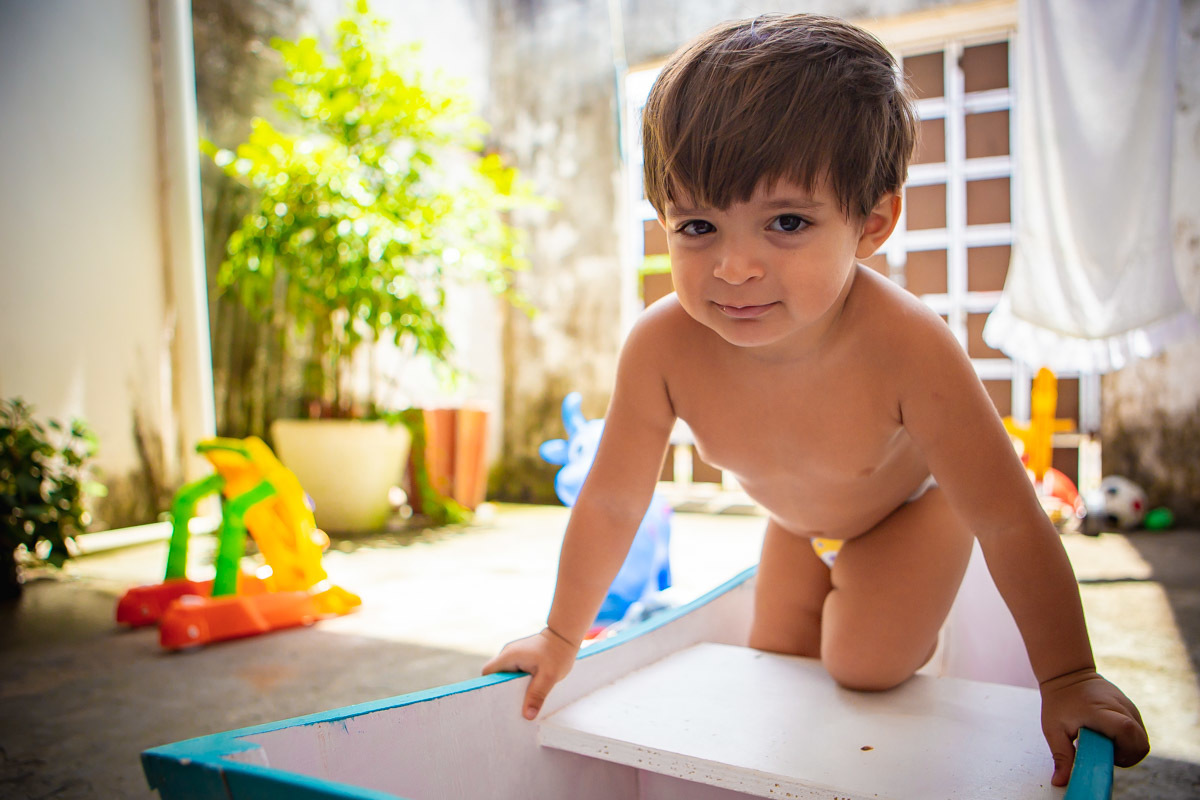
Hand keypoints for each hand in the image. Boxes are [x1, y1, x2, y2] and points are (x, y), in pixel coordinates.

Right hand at [482, 628, 579, 719]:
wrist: (565, 636)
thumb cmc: (558, 653)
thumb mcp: (549, 677)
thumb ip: (537, 695)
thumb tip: (527, 716)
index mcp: (509, 656)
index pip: (488, 672)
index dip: (488, 686)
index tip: (495, 701)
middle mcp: (508, 654)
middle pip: (496, 676)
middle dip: (501, 691)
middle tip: (509, 707)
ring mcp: (514, 655)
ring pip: (506, 674)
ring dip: (511, 687)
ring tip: (519, 702)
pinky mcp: (521, 657)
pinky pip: (514, 672)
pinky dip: (518, 682)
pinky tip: (527, 692)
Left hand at [1039, 668, 1148, 785]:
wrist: (1068, 675)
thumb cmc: (1059, 702)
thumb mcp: (1054, 729)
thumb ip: (1061, 756)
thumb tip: (1060, 782)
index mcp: (1101, 712)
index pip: (1127, 731)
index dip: (1122, 751)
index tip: (1104, 754)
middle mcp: (1121, 708)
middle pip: (1141, 743)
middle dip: (1127, 756)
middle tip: (1104, 751)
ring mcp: (1130, 708)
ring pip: (1142, 740)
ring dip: (1128, 749)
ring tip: (1105, 742)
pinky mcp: (1133, 709)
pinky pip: (1139, 732)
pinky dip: (1129, 740)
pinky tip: (1110, 735)